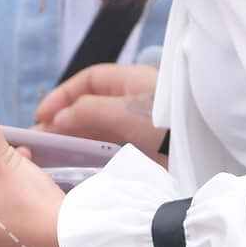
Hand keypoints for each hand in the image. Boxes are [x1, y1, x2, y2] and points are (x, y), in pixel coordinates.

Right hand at [34, 58, 164, 157]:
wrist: (205, 151)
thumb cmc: (164, 124)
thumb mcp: (123, 112)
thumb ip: (88, 111)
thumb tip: (57, 119)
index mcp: (131, 81)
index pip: (88, 81)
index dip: (62, 95)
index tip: (41, 116)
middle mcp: (135, 100)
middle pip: (92, 105)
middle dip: (65, 120)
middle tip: (42, 141)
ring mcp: (141, 126)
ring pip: (100, 128)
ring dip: (77, 138)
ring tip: (55, 155)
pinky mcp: (147, 150)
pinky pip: (113, 147)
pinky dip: (94, 153)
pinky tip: (80, 165)